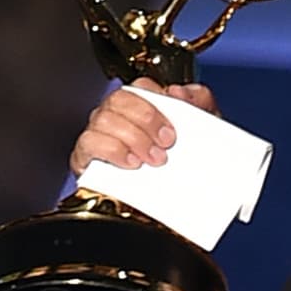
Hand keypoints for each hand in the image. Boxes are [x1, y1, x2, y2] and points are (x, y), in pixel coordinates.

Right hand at [69, 78, 219, 174]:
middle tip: (166, 143)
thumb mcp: (203, 132)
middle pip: (120, 98)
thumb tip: (179, 91)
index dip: (157, 101)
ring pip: (104, 119)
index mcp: (144, 107)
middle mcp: (119, 117)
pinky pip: (89, 142)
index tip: (174, 125)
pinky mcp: (87, 158)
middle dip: (146, 118)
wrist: (182, 203)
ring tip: (153, 159)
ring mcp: (101, 135)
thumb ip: (200, 102)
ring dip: (132, 137)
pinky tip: (131, 163)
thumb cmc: (184, 166)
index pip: (141, 87)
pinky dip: (112, 150)